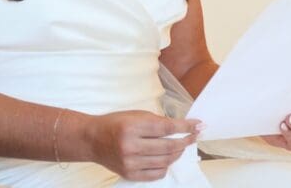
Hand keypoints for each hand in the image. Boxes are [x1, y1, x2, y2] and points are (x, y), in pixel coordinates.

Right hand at [88, 110, 202, 180]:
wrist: (92, 140)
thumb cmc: (115, 124)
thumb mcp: (135, 115)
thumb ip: (157, 121)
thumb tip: (182, 126)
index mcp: (132, 127)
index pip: (166, 128)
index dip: (185, 127)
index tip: (197, 125)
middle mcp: (131, 146)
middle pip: (168, 146)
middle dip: (185, 141)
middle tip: (193, 136)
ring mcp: (130, 163)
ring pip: (165, 161)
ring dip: (178, 153)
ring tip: (182, 146)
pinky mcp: (130, 174)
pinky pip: (156, 173)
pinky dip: (166, 166)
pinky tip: (168, 158)